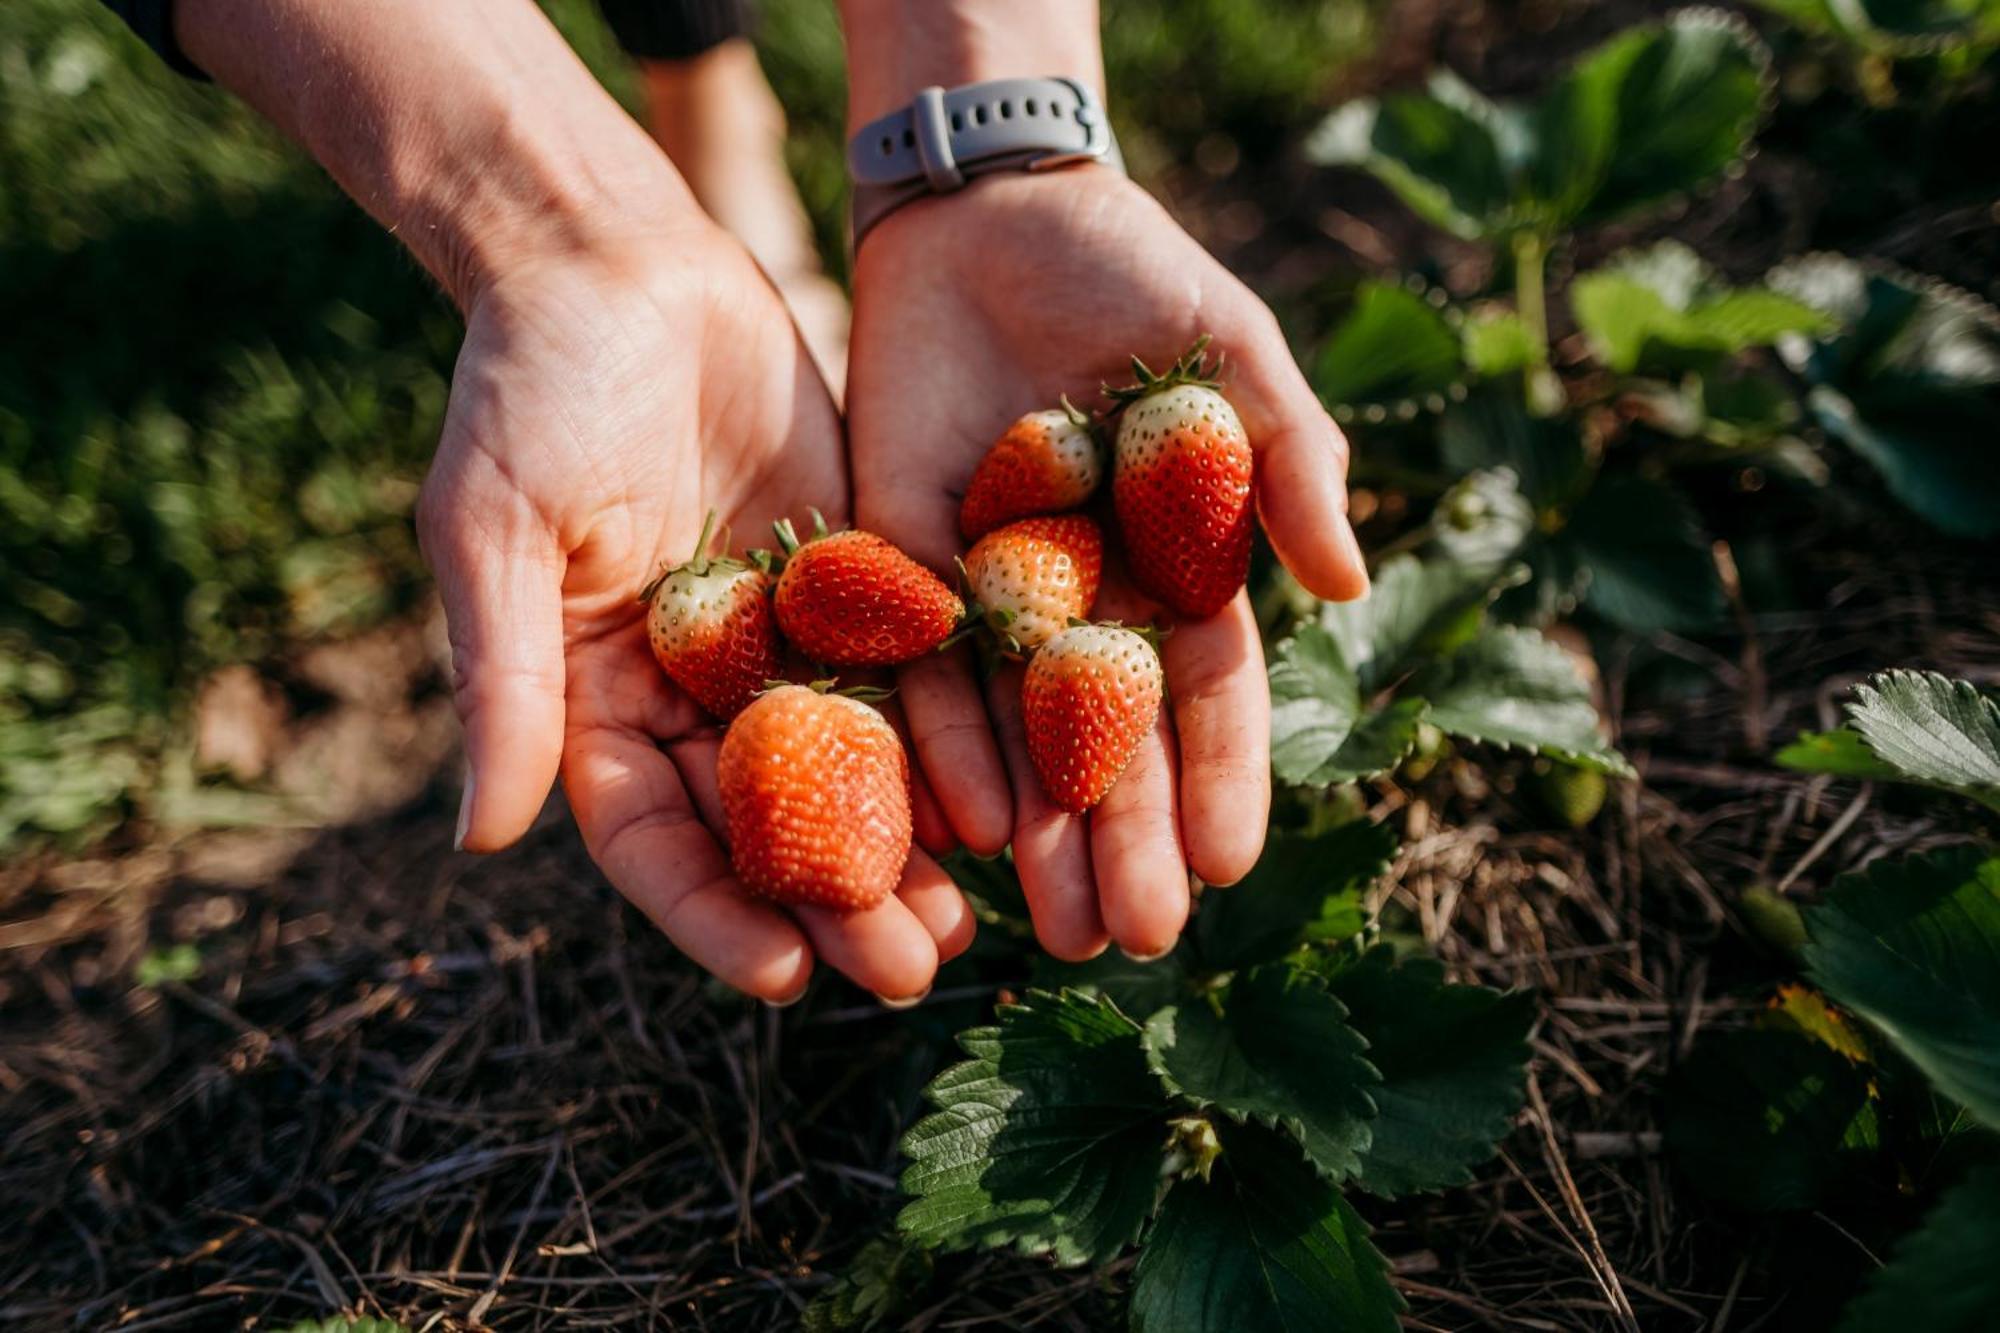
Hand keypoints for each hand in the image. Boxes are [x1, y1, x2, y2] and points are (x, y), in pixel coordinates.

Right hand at [420, 227, 972, 1002]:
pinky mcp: (852, 578)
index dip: (714, 913)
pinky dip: (949, 734)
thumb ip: (501, 674)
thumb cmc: (529, 386)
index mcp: (595, 697)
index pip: (654, 839)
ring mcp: (777, 638)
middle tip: (910, 969)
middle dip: (835, 901)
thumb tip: (481, 836)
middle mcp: (689, 689)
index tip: (784, 976)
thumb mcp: (496, 525)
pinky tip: (1006, 792)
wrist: (619, 261)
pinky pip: (906, 670)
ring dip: (906, 845)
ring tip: (970, 918)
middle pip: (767, 824)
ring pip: (851, 767)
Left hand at [847, 168, 1367, 961]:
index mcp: (1172, 567)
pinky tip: (959, 822)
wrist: (991, 208)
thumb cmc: (1138, 274)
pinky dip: (939, 738)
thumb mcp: (1235, 353)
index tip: (1229, 867)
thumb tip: (1350, 586)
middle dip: (1125, 839)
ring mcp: (988, 590)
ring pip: (1015, 732)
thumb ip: (1290, 461)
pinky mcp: (894, 559)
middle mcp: (1082, 601)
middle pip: (1109, 741)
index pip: (1205, 696)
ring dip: (1037, 829)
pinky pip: (916, 665)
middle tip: (1130, 941)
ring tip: (1051, 927)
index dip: (1221, 780)